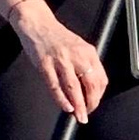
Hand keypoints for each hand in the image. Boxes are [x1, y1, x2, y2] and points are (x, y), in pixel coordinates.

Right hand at [15, 1, 106, 119]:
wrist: (37, 23)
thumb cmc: (57, 37)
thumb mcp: (79, 47)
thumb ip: (86, 64)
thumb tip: (90, 89)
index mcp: (88, 51)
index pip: (101, 78)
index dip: (99, 95)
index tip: (94, 104)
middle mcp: (77, 55)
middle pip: (90, 84)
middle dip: (91, 103)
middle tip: (87, 115)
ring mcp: (60, 60)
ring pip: (74, 87)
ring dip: (78, 105)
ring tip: (79, 116)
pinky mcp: (45, 64)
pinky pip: (55, 86)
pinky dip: (62, 99)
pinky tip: (66, 107)